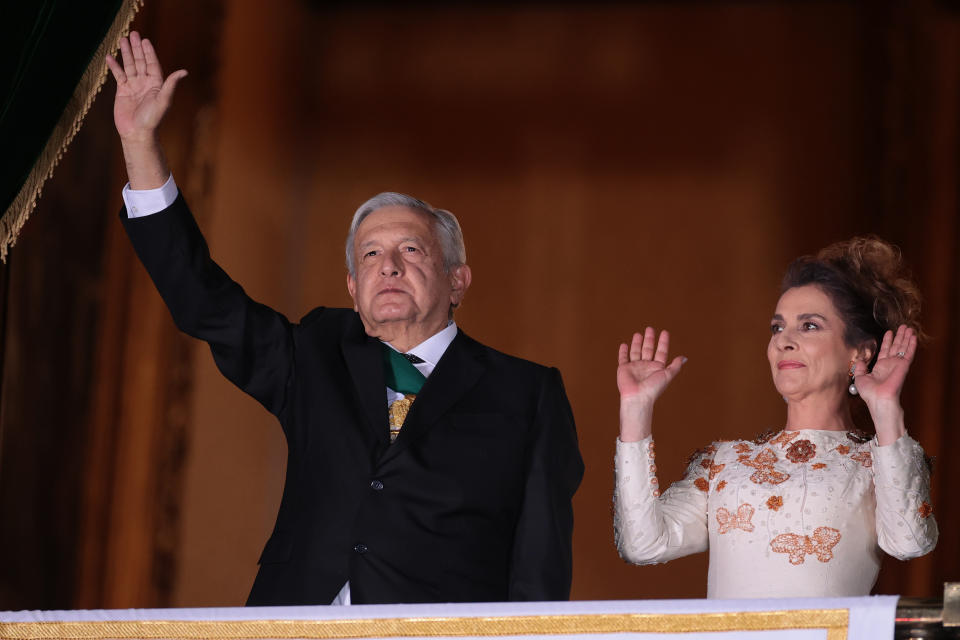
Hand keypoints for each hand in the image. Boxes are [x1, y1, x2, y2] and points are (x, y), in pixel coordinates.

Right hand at [106, 31, 186, 141]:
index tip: (145, 40)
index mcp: (157, 85)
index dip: (149, 52)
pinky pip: (118, 75)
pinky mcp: (123, 91)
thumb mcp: (163, 100)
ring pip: (130, 66)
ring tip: (122, 40)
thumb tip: (184, 72)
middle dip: (137, 48)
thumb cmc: (152, 119)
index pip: (152, 64)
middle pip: (141, 62)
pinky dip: (114, 66)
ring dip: (126, 53)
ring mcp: (134, 86)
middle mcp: (145, 83)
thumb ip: (171, 84)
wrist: (137, 133)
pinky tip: (110, 56)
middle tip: (133, 34)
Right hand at [617, 327, 685, 441]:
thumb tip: (684, 358)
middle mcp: (646, 366)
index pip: (661, 352)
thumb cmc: (653, 388)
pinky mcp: (623, 368)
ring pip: (636, 351)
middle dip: (649, 339)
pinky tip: (624, 344)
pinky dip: (623, 351)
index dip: (663, 342)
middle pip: (648, 349)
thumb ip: (675, 366)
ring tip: (638, 334)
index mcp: (657, 367)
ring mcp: (634, 367)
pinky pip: (623, 358)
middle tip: (650, 328)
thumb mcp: (667, 375)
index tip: (664, 332)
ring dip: (637, 343)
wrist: (637, 397)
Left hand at [853, 325, 915, 444]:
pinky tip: (913, 336)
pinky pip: (908, 352)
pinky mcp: (903, 366)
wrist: (878, 399)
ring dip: (906, 337)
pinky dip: (911, 344)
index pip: (885, 351)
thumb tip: (859, 360)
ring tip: (909, 328)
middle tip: (903, 327)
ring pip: (903, 348)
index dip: (888, 341)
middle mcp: (890, 365)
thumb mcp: (860, 378)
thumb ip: (860, 367)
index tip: (890, 332)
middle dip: (899, 337)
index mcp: (880, 368)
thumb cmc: (870, 393)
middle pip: (896, 347)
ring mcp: (898, 365)